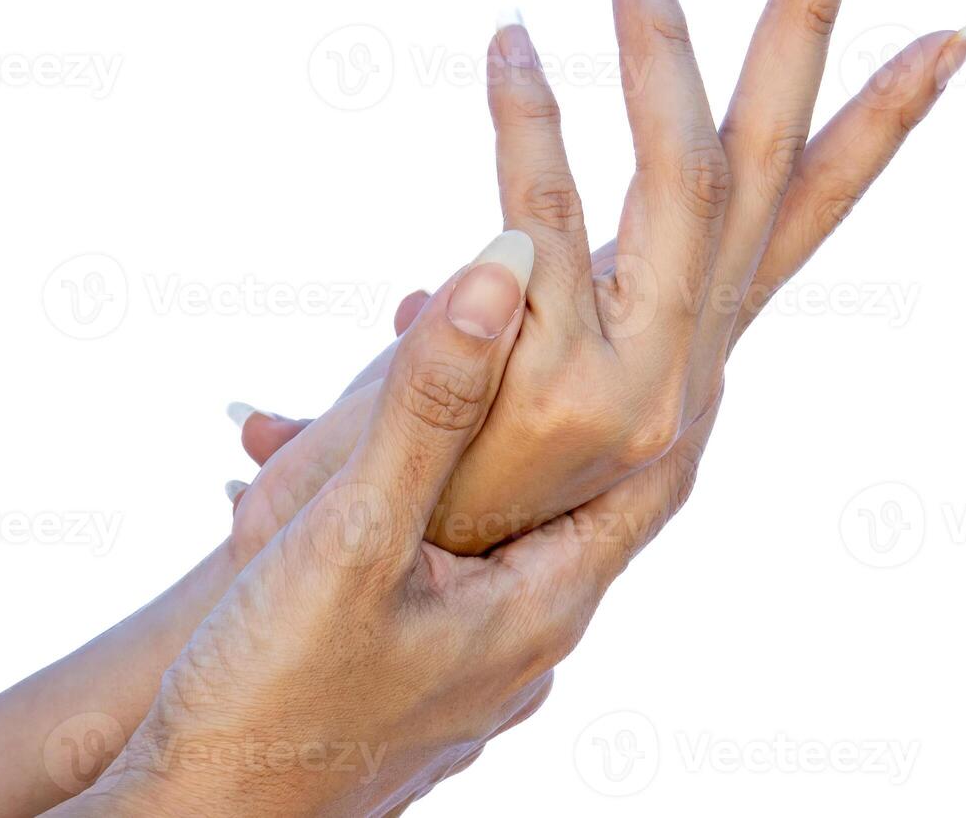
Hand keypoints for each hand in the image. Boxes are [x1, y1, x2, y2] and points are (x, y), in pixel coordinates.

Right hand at [58, 230, 717, 817]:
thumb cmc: (269, 697)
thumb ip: (429, 407)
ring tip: (482, 380)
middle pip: (590, 501)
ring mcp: (472, 674)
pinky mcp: (414, 686)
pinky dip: (450, 506)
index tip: (696, 301)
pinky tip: (395, 485)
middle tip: (592, 321)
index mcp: (542, 605)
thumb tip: (508, 267)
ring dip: (506, 454)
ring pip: (515, 537)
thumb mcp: (350, 536)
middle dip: (588, 405)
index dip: (686, 379)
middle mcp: (527, 644)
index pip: (661, 473)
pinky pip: (460, 575)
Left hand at [235, 0, 965, 555]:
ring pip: (685, 177)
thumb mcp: (491, 392)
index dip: (878, 125)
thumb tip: (445, 281)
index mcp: (689, 345)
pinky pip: (540, 216)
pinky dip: (527, 120)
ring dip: (665, 45)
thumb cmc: (438, 482)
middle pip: (773, 171)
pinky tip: (510, 38)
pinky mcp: (560, 388)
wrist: (384, 607)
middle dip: (809, 34)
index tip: (945, 34)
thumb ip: (484, 331)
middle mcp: (687, 363)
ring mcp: (638, 382)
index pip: (804, 216)